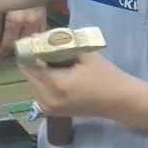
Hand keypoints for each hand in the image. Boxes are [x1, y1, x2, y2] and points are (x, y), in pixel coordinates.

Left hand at [0, 7, 46, 57]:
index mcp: (14, 21)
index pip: (8, 41)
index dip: (3, 50)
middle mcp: (27, 24)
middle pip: (21, 44)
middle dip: (14, 49)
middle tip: (8, 52)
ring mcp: (38, 22)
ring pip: (32, 41)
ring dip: (25, 46)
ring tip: (19, 49)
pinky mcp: (46, 19)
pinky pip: (42, 35)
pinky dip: (37, 40)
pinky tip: (33, 43)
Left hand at [18, 51, 138, 120]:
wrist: (120, 102)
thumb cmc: (105, 75)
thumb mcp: (83, 54)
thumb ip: (58, 44)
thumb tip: (35, 36)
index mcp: (56, 85)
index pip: (29, 63)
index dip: (31, 49)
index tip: (38, 39)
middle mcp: (47, 99)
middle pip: (27, 73)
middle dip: (33, 58)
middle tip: (45, 47)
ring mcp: (48, 108)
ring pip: (31, 81)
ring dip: (36, 69)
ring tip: (53, 60)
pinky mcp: (50, 111)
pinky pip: (37, 90)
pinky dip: (42, 79)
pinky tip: (56, 73)